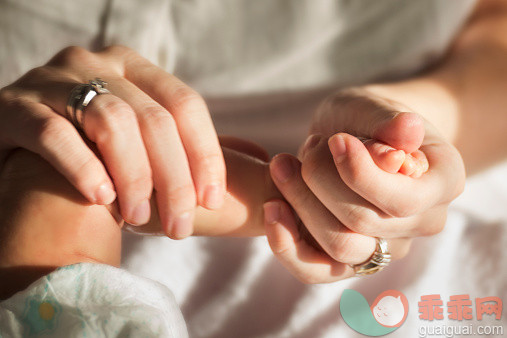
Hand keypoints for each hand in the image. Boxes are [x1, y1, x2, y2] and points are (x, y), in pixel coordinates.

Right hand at [0, 45, 225, 238]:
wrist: (13, 145)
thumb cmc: (85, 149)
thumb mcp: (130, 139)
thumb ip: (165, 151)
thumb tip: (214, 193)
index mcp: (133, 68)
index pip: (184, 104)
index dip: (204, 154)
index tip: (212, 200)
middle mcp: (97, 65)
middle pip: (153, 118)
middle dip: (174, 178)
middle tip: (179, 226)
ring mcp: (54, 80)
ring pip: (112, 121)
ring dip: (134, 176)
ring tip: (138, 218)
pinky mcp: (15, 107)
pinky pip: (55, 135)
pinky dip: (84, 168)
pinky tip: (100, 199)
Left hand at [264, 87, 464, 282]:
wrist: (351, 136)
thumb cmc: (365, 118)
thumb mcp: (372, 107)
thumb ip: (387, 120)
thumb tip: (408, 130)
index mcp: (442, 183)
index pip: (403, 200)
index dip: (359, 173)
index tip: (335, 139)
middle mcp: (421, 223)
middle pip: (364, 223)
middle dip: (321, 180)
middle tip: (309, 146)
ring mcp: (385, 247)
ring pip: (340, 246)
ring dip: (301, 202)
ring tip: (284, 164)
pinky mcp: (346, 260)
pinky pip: (315, 270)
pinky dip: (287, 245)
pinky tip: (271, 208)